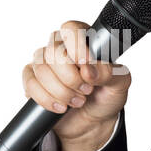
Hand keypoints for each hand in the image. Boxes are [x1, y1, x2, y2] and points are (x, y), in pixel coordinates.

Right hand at [22, 21, 131, 150]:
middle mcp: (61, 48)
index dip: (76, 45)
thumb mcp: (119, 85)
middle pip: (54, 51)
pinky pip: (31, 84)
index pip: (71, 28)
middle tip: (87, 90)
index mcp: (84, 40)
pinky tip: (61, 106)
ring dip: (61, 91)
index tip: (84, 64)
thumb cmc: (105, 97)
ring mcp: (44, 63)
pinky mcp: (32, 80)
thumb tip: (88, 69)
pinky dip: (47, 99)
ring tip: (78, 101)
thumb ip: (109, 73)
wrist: (91, 122)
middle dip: (71, 77)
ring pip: (42, 69)